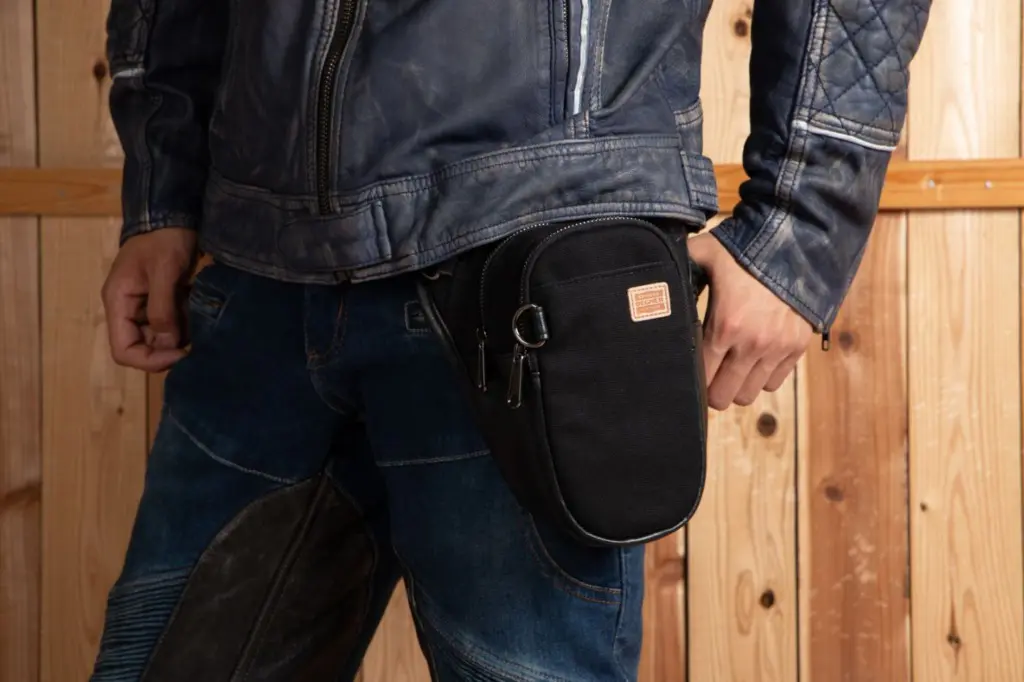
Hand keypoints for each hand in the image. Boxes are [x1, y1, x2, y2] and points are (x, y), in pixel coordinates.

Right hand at [101, 228, 197, 372]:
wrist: (173, 215)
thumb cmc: (163, 240)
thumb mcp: (164, 271)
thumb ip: (162, 309)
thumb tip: (168, 344)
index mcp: (118, 303)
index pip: (123, 350)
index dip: (150, 360)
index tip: (180, 354)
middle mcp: (127, 310)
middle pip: (143, 348)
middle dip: (169, 350)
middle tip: (197, 344)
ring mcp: (143, 307)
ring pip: (160, 338)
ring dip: (180, 338)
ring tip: (201, 326)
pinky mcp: (161, 302)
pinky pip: (171, 324)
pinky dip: (186, 325)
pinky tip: (200, 317)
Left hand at [688, 233, 812, 409]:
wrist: (797, 244)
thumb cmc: (743, 250)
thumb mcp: (703, 253)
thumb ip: (678, 268)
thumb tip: (651, 279)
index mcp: (724, 327)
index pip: (701, 377)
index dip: (692, 379)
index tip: (688, 373)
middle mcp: (751, 345)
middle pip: (724, 397)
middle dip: (714, 390)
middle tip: (710, 375)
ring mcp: (777, 349)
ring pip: (749, 394)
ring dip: (738, 384)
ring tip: (733, 367)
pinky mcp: (797, 348)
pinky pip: (775, 383)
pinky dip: (764, 376)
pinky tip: (755, 359)